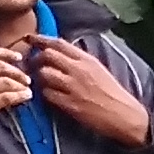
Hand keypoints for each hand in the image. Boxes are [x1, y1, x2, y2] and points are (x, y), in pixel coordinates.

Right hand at [0, 44, 32, 152]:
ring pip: (6, 82)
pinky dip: (18, 97)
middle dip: (17, 70)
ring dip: (20, 84)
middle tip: (25, 76)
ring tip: (27, 88)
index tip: (17, 57)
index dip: (6, 53)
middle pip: (0, 65)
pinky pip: (5, 98)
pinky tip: (24, 98)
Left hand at [30, 35, 152, 145]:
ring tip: (40, 82)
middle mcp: (79, 70)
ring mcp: (74, 88)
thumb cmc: (111, 92)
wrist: (123, 114)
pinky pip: (48, 94)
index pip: (58, 43)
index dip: (41, 39)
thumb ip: (79, 59)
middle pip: (47, 56)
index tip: (30, 39)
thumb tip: (59, 52)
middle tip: (32, 65)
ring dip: (38, 78)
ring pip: (44, 74)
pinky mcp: (70, 104)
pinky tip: (48, 96)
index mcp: (86, 59)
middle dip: (36, 59)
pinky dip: (44, 94)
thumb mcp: (98, 68)